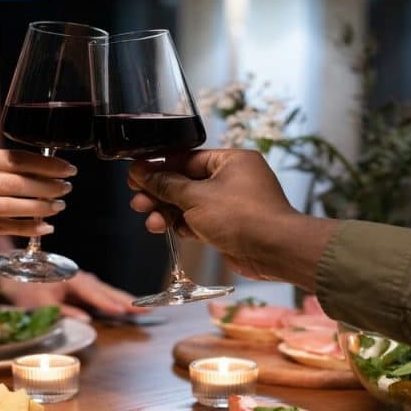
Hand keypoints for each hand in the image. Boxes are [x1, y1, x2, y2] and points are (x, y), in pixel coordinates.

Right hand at [0, 145, 75, 236]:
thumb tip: (44, 167)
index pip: (11, 160)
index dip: (43, 165)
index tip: (65, 168)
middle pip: (11, 186)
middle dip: (45, 188)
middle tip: (65, 188)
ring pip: (6, 209)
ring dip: (38, 209)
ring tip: (58, 205)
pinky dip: (24, 228)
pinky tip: (44, 227)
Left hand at [0, 271, 147, 321]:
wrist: (9, 271)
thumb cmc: (22, 287)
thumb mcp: (39, 303)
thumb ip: (63, 312)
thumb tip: (86, 320)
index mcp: (70, 279)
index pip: (94, 293)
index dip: (110, 303)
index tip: (126, 311)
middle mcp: (78, 277)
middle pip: (106, 289)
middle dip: (126, 300)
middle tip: (147, 309)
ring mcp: (78, 280)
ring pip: (104, 290)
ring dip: (122, 299)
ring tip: (141, 308)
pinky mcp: (76, 285)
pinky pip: (98, 292)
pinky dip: (111, 298)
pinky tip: (120, 304)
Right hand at [128, 149, 337, 288]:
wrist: (274, 251)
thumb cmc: (242, 217)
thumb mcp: (196, 197)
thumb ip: (166, 184)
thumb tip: (140, 171)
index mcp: (231, 161)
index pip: (187, 159)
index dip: (159, 168)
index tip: (136, 176)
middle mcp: (233, 179)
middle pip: (186, 182)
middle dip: (160, 194)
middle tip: (138, 201)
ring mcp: (232, 204)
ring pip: (190, 204)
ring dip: (168, 212)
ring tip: (150, 222)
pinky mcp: (229, 226)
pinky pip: (199, 221)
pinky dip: (183, 225)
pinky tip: (167, 230)